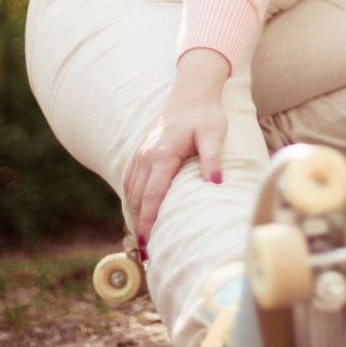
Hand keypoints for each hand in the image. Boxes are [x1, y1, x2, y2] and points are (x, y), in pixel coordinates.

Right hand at [123, 49, 229, 252]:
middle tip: (146, 252)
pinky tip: (136, 212)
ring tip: (141, 238)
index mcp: (163, 154)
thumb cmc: (206, 114)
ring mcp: (141, 153)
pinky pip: (129, 179)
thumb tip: (216, 184)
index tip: (148, 243)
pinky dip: (130, 198)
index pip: (153, 195)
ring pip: (131, 190)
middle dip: (139, 225)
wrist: (192, 93)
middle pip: (138, 198)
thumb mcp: (214, 133)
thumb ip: (213, 158)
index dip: (149, 221)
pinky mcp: (141, 151)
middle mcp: (147, 155)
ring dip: (133, 214)